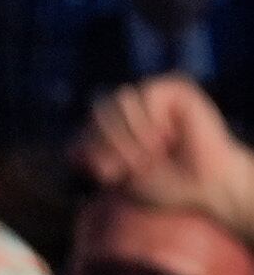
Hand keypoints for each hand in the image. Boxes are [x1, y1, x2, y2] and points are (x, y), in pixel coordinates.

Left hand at [74, 76, 253, 233]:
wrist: (202, 185)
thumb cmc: (164, 183)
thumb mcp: (118, 175)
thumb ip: (93, 158)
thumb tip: (72, 148)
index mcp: (111, 129)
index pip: (83, 129)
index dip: (92, 150)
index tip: (111, 174)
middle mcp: (129, 110)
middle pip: (98, 110)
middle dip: (111, 141)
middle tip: (134, 163)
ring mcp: (151, 97)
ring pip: (119, 99)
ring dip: (132, 131)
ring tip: (154, 148)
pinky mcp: (175, 89)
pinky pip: (146, 94)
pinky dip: (151, 119)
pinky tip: (168, 134)